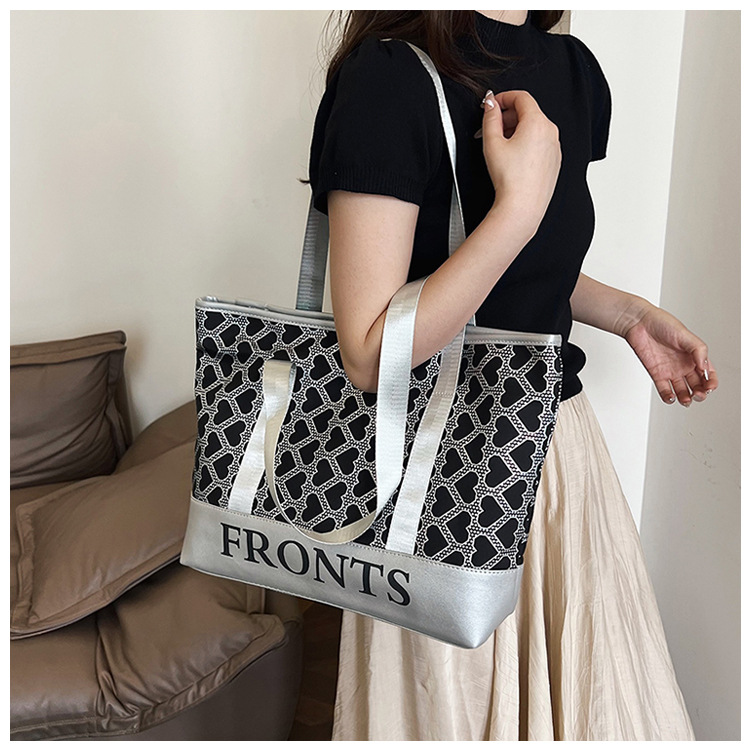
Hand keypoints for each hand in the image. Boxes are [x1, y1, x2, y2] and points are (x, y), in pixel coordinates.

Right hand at [479, 89, 561, 239]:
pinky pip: (540, 143)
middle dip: (507, 116)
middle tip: (490, 128)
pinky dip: (526, 143)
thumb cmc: (510, 179)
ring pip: (534, 128)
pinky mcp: (554, 161)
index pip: (521, 97)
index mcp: (537, 122)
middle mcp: (550, 132)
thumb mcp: (492, 143)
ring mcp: (554, 147)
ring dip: (516, 130)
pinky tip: (512, 157)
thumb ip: (490, 117)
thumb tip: (490, 104)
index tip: (492, 104)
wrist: (522, 206)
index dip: (503, 97)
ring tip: (499, 145)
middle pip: (528, 112)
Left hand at [623, 304, 718, 405]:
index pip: (708, 374)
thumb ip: (698, 351)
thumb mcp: (685, 335)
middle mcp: (684, 365)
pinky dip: (668, 397)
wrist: (640, 323)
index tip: (710, 387)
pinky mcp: (657, 374)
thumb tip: (704, 367)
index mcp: (694, 356)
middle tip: (698, 394)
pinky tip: (671, 397)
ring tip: (686, 399)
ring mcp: (670, 371)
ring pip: (682, 391)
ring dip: (686, 398)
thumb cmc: (662, 324)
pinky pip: (664, 390)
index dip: (711, 383)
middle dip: (700, 393)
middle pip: (697, 385)